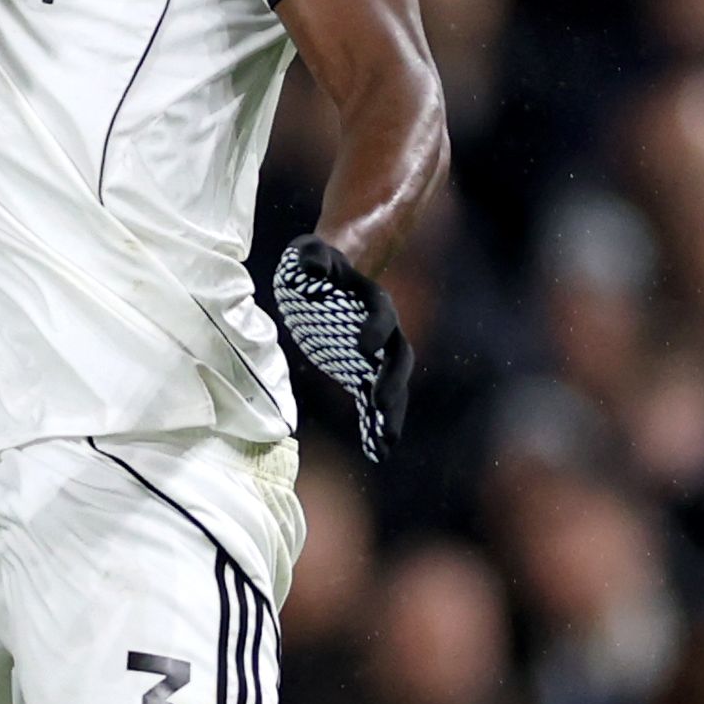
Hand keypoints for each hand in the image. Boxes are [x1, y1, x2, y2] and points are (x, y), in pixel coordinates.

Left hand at [271, 234, 413, 459]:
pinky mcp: (361, 373)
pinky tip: (375, 452)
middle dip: (392, 383)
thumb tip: (313, 268)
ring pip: (392, 387)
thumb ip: (310, 257)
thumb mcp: (306, 252)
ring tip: (386, 446)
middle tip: (381, 407)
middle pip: (398, 359)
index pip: (382, 314)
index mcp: (371, 299)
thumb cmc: (312, 262)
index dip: (376, 328)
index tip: (362, 346)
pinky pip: (373, 402)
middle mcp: (383, 331)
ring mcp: (375, 356)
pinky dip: (375, 426)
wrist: (319, 278)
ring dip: (391, 416)